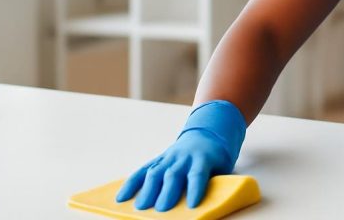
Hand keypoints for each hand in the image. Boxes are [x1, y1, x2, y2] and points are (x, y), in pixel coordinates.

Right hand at [115, 100, 246, 210]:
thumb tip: (206, 203)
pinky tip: (122, 197)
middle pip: (173, 174)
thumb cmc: (216, 158)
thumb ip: (213, 181)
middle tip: (161, 209)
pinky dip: (131, 184)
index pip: (198, 174)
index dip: (195, 189)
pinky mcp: (157, 160)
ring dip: (147, 190)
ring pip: (155, 172)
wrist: (206, 134)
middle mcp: (183, 158)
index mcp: (202, 159)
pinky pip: (142, 171)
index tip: (192, 204)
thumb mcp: (221, 167)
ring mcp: (168, 158)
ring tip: (141, 207)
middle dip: (166, 192)